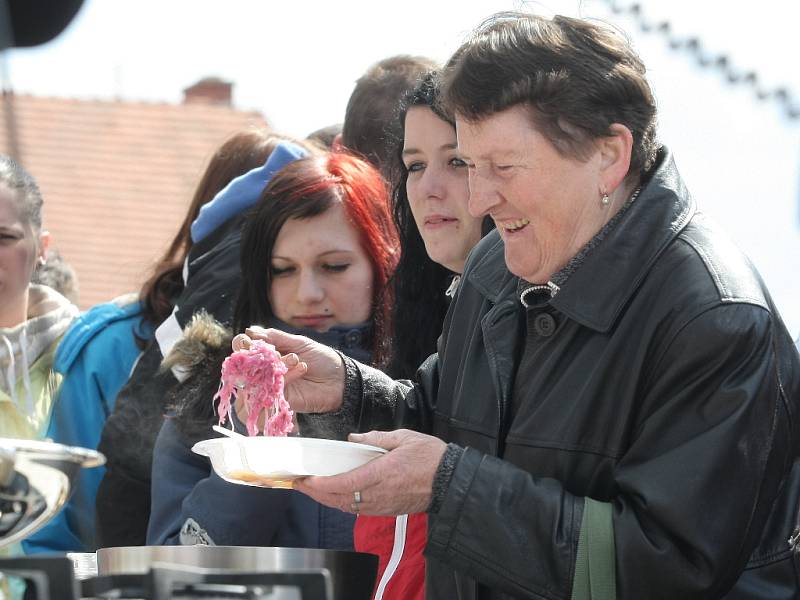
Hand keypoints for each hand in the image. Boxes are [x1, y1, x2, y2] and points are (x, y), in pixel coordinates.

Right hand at [241, 326, 345, 413]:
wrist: (339, 379)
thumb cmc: (321, 359)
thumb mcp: (299, 343)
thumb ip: (275, 337)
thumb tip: (251, 331)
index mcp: (269, 353)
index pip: (245, 348)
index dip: (241, 344)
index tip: (245, 341)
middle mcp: (266, 370)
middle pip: (245, 365)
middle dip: (253, 356)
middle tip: (269, 351)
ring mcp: (271, 385)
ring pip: (257, 377)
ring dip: (273, 365)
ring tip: (294, 358)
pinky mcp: (280, 399)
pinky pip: (272, 389)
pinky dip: (286, 376)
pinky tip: (301, 368)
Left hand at [293, 429, 446, 515]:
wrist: (451, 481)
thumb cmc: (430, 457)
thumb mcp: (404, 438)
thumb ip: (376, 438)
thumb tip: (353, 439)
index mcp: (381, 474)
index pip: (343, 484)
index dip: (320, 485)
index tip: (305, 480)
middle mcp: (378, 494)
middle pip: (338, 499)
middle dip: (315, 493)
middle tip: (298, 484)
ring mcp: (382, 505)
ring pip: (346, 507)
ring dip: (326, 500)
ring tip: (312, 490)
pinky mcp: (387, 510)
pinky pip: (357, 510)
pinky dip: (341, 504)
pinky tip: (335, 496)